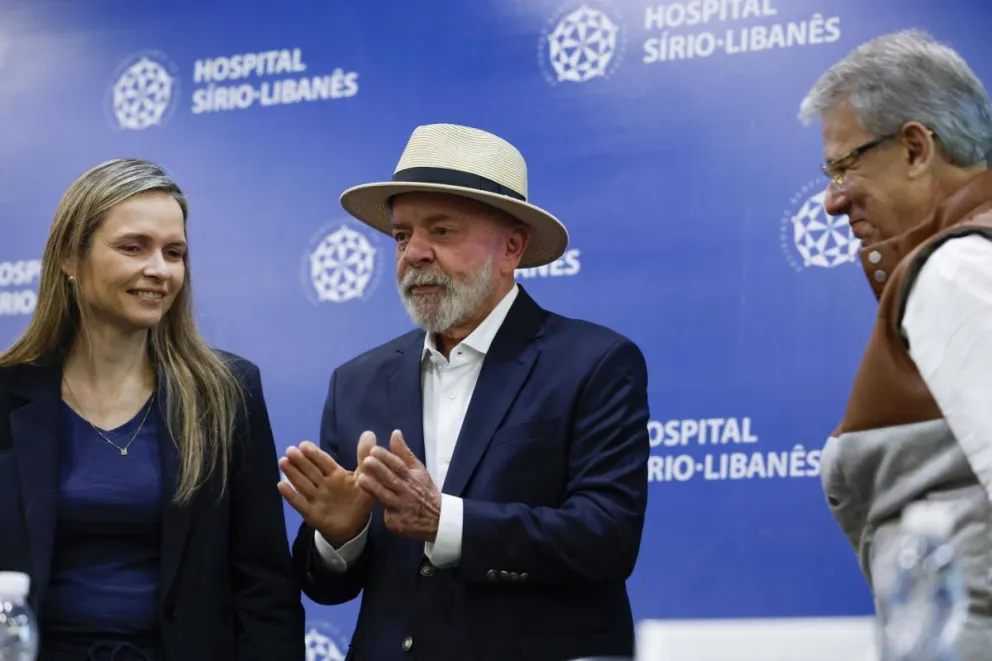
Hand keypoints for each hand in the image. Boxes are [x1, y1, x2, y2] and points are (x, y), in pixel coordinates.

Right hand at [278, 432, 376, 546]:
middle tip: (290, 450)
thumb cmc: (357, 498)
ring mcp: (317, 499)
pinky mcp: (312, 514)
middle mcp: (324, 485)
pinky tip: (281, 485)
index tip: (304, 444)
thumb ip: (364, 457)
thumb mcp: (364, 478)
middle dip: (300, 461)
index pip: (325, 462)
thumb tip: (369, 433)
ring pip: (303, 484)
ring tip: (283, 461)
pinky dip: (291, 496)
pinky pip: (300, 504)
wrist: (354, 525)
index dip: (315, 454)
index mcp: (336, 475)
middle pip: (311, 471)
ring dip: (293, 473)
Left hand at [358, 429, 441, 542]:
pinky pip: (386, 515)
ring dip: (374, 488)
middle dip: (379, 470)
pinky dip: (377, 509)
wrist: (437, 519)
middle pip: (391, 479)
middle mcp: (406, 491)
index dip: (386, 458)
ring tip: (361, 479)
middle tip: (366, 461)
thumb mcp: (418, 470)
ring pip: (385, 497)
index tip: (374, 450)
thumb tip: (395, 433)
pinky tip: (365, 503)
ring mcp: (401, 508)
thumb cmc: (424, 491)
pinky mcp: (396, 523)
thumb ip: (404, 453)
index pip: (398, 465)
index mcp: (412, 477)